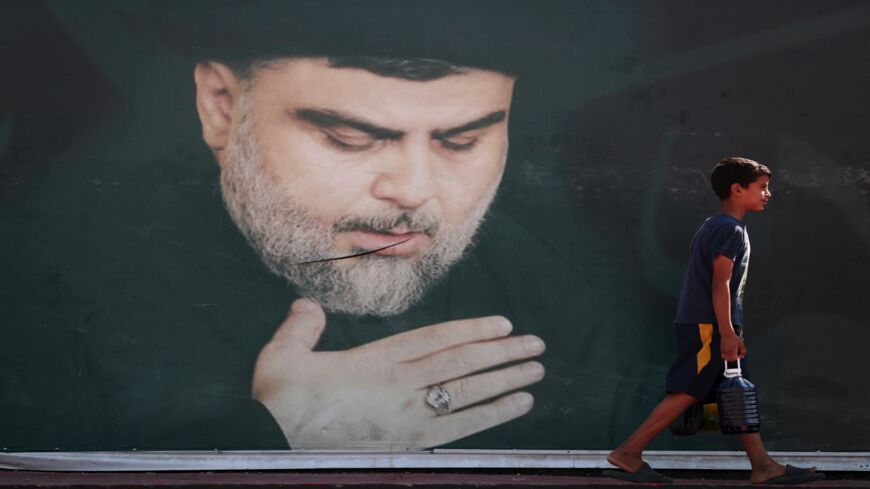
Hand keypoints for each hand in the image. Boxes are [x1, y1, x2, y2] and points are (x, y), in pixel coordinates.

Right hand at [252, 299, 545, 448]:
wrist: (274, 444)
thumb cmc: (280, 402)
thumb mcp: (283, 355)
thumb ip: (302, 326)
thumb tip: (306, 306)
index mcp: (376, 359)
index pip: (437, 339)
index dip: (473, 329)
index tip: (502, 323)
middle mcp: (400, 384)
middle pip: (462, 362)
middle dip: (503, 352)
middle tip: (536, 345)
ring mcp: (407, 414)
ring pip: (468, 392)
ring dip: (507, 380)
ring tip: (536, 371)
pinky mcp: (408, 442)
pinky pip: (461, 427)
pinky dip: (493, 415)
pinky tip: (516, 406)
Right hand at [720, 329, 746, 361]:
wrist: (727, 334)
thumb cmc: (734, 339)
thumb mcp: (741, 344)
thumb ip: (743, 351)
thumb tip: (742, 355)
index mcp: (732, 351)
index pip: (735, 358)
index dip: (738, 357)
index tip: (740, 355)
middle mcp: (727, 352)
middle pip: (730, 359)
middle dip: (734, 358)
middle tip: (737, 355)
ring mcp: (724, 351)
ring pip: (726, 358)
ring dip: (730, 358)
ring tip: (732, 355)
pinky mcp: (721, 350)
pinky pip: (723, 356)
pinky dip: (726, 356)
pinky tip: (729, 353)